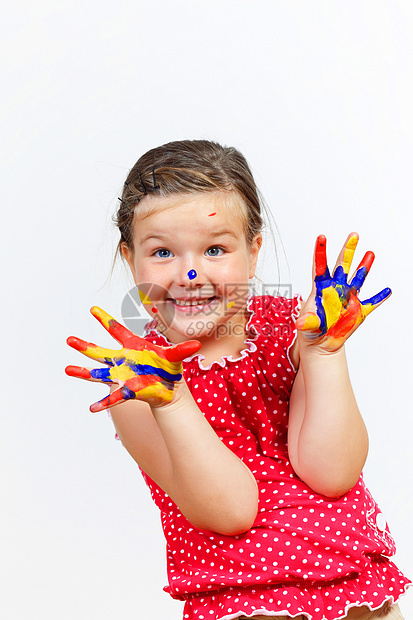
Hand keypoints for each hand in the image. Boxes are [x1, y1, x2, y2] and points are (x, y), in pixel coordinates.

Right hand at [66, 306, 200, 411]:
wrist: (169, 388)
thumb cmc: (169, 368)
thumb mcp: (175, 357)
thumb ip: (183, 350)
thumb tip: (196, 344)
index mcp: (133, 346)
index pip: (117, 330)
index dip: (105, 319)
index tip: (92, 308)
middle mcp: (123, 360)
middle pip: (100, 352)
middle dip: (85, 346)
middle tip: (69, 339)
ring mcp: (123, 375)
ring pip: (100, 373)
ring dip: (83, 372)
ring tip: (67, 369)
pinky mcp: (127, 390)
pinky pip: (113, 397)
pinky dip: (103, 403)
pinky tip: (92, 408)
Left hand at [296, 233, 390, 350]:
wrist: (321, 343)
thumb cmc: (311, 330)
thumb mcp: (307, 326)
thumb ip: (306, 322)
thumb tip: (301, 323)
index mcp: (321, 289)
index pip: (320, 266)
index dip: (320, 252)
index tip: (321, 236)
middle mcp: (336, 289)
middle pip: (342, 265)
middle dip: (348, 250)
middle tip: (353, 235)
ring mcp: (348, 298)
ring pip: (358, 278)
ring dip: (364, 266)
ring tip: (370, 253)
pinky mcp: (358, 310)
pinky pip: (371, 302)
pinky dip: (379, 297)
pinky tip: (387, 290)